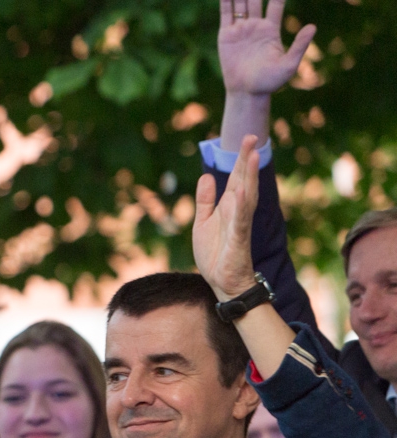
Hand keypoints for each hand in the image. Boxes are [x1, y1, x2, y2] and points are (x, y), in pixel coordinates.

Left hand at [194, 135, 261, 299]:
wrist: (222, 282)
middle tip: (252, 137)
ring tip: (252, 158)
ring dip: (249, 178)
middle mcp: (238, 212)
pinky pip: (239, 224)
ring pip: (246, 198)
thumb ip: (205, 200)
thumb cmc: (216, 253)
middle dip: (247, 161)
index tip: (246, 138)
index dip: (241, 159)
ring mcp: (239, 226)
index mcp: (230, 206)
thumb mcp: (203, 222)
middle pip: (244, 182)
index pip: (237, 178)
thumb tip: (207, 176)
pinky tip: (238, 195)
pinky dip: (239, 210)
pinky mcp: (237, 242)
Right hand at [219, 0, 314, 96]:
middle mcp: (256, 25)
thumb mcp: (289, 65)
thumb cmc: (269, 82)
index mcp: (271, 29)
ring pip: (241, 2)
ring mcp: (240, 29)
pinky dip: (225, 0)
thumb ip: (299, 45)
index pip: (275, 2)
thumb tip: (312, 26)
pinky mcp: (226, 35)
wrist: (246, 93)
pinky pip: (225, 13)